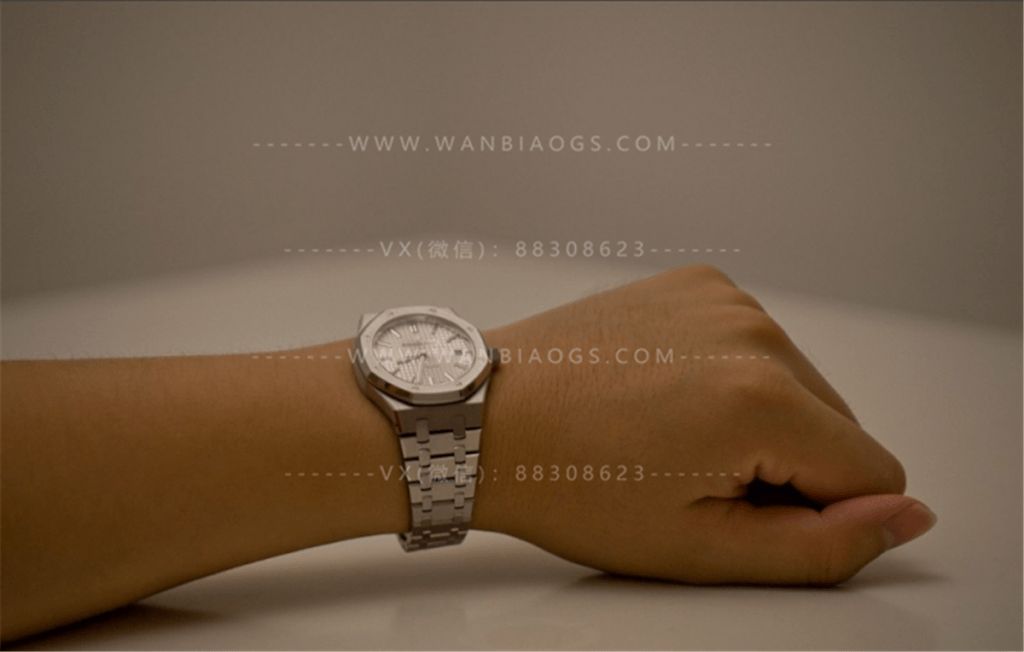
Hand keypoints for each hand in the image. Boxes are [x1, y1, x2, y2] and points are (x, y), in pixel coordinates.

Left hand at [475, 265, 934, 584]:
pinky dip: (729, 379)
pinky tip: (660, 397)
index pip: (875, 476)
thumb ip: (824, 546)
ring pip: (799, 387)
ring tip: (664, 436)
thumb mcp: (701, 549)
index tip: (735, 509)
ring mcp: (723, 298)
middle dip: (785, 466)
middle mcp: (754, 330)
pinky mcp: (696, 284)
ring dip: (756, 422)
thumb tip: (905, 516)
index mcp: (762, 397)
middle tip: (688, 477)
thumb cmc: (567, 484)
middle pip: (838, 427)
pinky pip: (757, 348)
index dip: (817, 514)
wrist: (484, 419)